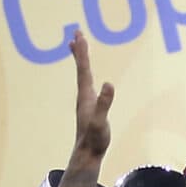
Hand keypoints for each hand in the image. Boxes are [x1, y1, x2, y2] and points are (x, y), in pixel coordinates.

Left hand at [70, 31, 113, 155]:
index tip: (79, 36)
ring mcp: (85, 101)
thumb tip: (109, 84)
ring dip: (80, 59)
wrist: (87, 153)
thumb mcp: (101, 121)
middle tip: (76, 33)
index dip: (82, 53)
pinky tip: (87, 74)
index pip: (84, 70)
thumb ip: (104, 103)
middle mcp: (83, 95)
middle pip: (80, 68)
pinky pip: (86, 83)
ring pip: (81, 74)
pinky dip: (85, 72)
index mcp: (86, 96)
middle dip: (79, 50)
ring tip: (76, 46)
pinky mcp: (89, 106)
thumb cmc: (95, 139)